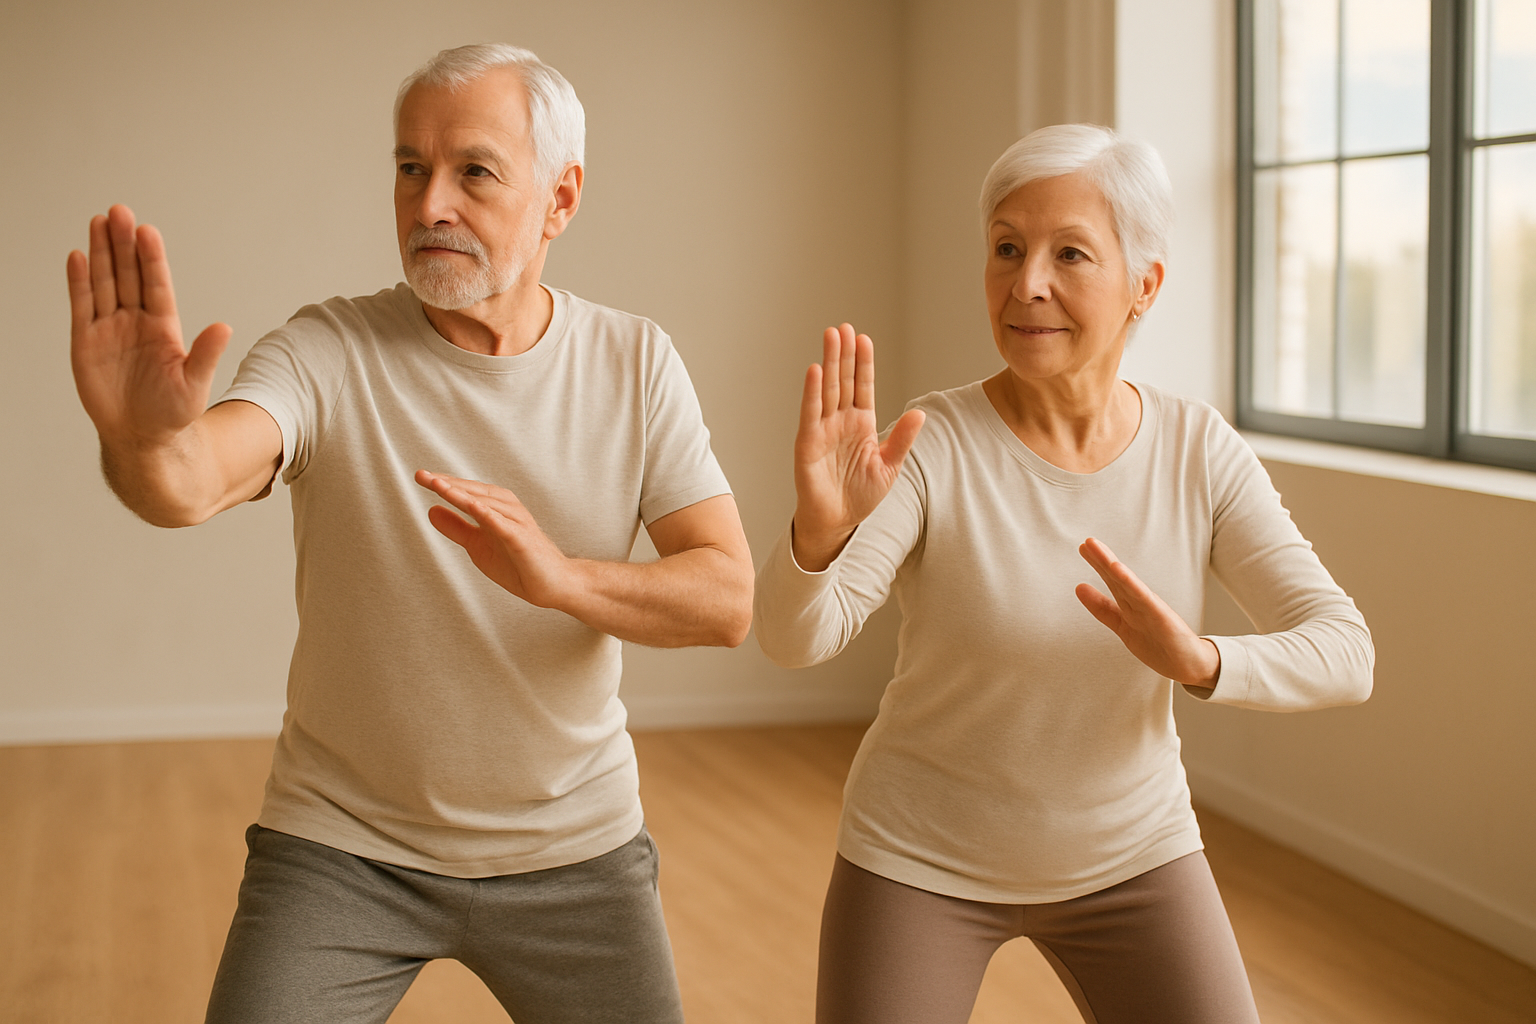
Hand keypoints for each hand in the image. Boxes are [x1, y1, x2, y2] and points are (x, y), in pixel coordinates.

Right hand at [67, 205, 232, 447]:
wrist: (142, 438)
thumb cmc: (172, 414)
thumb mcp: (193, 385)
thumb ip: (205, 354)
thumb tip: (224, 327)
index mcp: (164, 328)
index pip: (157, 285)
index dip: (151, 259)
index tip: (148, 232)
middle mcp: (136, 322)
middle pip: (128, 275)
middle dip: (123, 245)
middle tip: (120, 212)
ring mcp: (110, 330)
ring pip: (104, 284)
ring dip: (100, 253)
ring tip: (99, 222)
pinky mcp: (86, 342)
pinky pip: (82, 306)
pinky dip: (79, 282)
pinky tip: (77, 256)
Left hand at [416, 470, 577, 607]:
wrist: (552, 584)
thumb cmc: (518, 562)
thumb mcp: (478, 545)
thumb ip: (457, 528)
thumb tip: (431, 509)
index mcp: (496, 509)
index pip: (466, 492)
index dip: (444, 483)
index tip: (420, 475)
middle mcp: (507, 510)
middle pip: (475, 492)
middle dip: (449, 483)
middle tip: (423, 475)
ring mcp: (517, 524)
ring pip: (487, 504)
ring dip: (464, 494)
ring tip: (440, 486)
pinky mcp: (524, 540)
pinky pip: (505, 525)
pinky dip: (489, 514)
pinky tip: (473, 507)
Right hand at [791, 323, 923, 570]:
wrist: (838, 522)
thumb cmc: (861, 495)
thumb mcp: (890, 466)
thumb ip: (902, 439)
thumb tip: (920, 413)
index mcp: (862, 424)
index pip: (863, 386)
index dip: (864, 363)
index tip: (864, 338)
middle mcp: (841, 422)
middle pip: (844, 380)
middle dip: (845, 353)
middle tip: (843, 326)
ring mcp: (823, 430)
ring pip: (828, 389)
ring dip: (830, 362)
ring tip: (831, 337)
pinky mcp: (808, 443)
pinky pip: (811, 413)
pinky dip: (813, 392)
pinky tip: (816, 371)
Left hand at [1075, 537, 1220, 689]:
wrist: (1189, 665)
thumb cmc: (1158, 644)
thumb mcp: (1122, 625)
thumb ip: (1102, 609)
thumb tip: (1079, 588)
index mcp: (1131, 605)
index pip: (1112, 581)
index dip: (1098, 564)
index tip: (1084, 547)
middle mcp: (1140, 603)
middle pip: (1118, 578)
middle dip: (1102, 559)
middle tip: (1088, 542)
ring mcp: (1150, 608)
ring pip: (1127, 584)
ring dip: (1111, 565)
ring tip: (1098, 549)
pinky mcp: (1161, 617)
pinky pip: (1143, 598)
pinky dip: (1131, 584)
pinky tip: (1118, 570)